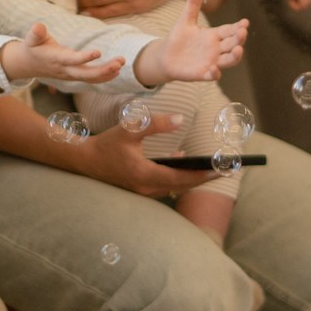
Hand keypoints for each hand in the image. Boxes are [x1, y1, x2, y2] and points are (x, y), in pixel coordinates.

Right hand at [1, 23, 123, 84]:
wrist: (29, 64)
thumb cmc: (33, 47)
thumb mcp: (31, 38)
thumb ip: (35, 33)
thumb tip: (38, 26)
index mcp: (56, 59)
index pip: (71, 59)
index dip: (84, 57)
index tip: (98, 52)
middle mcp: (65, 70)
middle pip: (85, 74)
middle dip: (103, 70)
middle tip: (119, 63)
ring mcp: (70, 75)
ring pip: (90, 78)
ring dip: (107, 73)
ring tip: (121, 63)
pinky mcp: (74, 76)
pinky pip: (91, 79)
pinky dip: (104, 76)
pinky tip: (116, 71)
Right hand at [74, 118, 214, 196]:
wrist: (85, 161)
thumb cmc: (107, 144)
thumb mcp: (130, 128)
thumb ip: (155, 123)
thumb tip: (180, 119)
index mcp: (145, 174)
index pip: (182, 178)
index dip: (203, 174)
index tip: (221, 168)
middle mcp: (147, 187)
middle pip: (182, 185)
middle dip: (204, 177)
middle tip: (224, 168)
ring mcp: (143, 190)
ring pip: (175, 186)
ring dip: (192, 177)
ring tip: (210, 166)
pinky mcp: (141, 188)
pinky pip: (165, 184)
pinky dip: (178, 176)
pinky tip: (180, 159)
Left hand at [141, 0, 247, 83]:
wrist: (165, 57)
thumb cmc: (179, 39)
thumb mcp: (186, 20)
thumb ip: (193, 4)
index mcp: (214, 36)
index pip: (229, 31)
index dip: (238, 27)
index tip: (245, 22)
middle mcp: (216, 49)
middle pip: (232, 44)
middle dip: (239, 39)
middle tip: (242, 32)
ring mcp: (211, 62)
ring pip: (228, 61)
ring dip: (234, 56)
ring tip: (238, 50)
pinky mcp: (202, 74)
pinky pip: (212, 75)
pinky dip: (215, 74)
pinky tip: (214, 69)